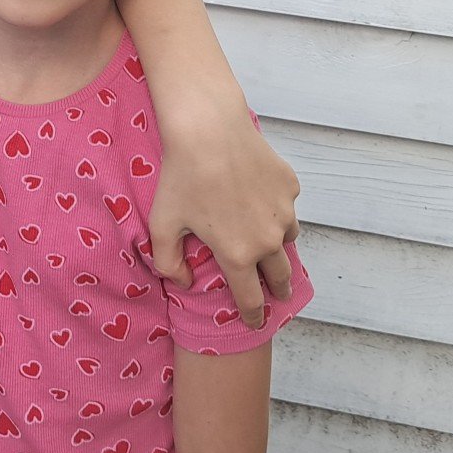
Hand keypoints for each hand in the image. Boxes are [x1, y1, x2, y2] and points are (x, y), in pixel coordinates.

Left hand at [149, 119, 300, 324]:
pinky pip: (286, 208)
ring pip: (287, 240)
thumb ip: (168, 263)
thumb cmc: (181, 177)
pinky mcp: (290, 186)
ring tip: (265, 242)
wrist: (208, 129)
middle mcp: (268, 239)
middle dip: (278, 290)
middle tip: (276, 294)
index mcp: (238, 255)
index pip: (251, 300)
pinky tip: (257, 198)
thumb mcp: (162, 224)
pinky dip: (276, 210)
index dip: (253, 316)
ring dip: (277, 246)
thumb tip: (184, 282)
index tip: (255, 323)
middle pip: (281, 278)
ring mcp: (283, 212)